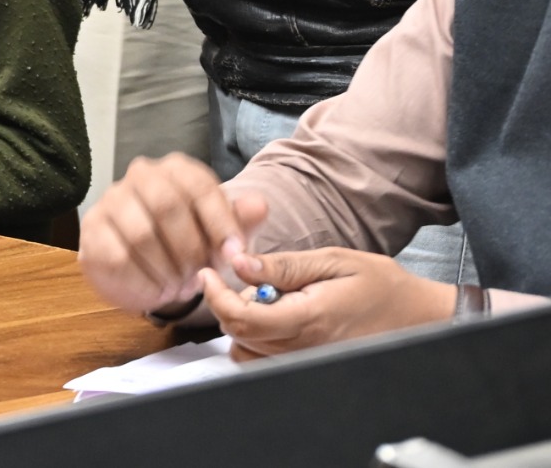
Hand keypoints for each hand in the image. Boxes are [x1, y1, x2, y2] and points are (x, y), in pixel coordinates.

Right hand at [78, 152, 269, 317]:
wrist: (146, 267)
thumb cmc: (189, 244)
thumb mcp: (221, 235)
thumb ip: (240, 221)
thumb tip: (259, 205)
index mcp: (177, 170)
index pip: (199, 185)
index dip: (220, 222)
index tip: (235, 255)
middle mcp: (141, 176)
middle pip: (166, 205)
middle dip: (190, 248)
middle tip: (201, 275)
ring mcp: (112, 200)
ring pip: (141, 234)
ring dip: (167, 268)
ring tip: (179, 285)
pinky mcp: (92, 229)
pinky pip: (118, 256)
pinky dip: (144, 280)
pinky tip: (156, 288)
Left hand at [202, 248, 454, 359]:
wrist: (418, 317)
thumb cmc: (381, 286)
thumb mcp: (333, 261)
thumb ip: (283, 265)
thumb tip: (240, 263)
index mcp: (308, 320)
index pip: (242, 319)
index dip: (216, 296)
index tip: (209, 274)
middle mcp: (304, 349)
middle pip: (238, 336)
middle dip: (230, 304)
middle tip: (253, 279)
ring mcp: (307, 363)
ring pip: (247, 353)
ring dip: (244, 324)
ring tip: (270, 298)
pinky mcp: (308, 367)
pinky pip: (265, 362)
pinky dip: (257, 340)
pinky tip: (277, 316)